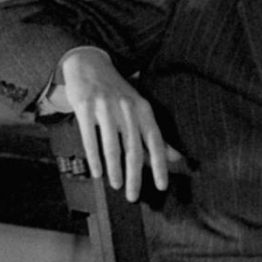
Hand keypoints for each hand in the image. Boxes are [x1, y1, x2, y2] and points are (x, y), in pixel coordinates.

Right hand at [59, 47, 181, 200]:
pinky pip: (90, 137)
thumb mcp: (140, 109)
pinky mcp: (85, 107)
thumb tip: (175, 157)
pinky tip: (98, 173)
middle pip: (134, 149)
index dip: (160, 165)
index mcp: (143, 109)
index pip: (156, 141)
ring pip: (112, 145)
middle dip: (135, 176)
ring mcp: (105, 107)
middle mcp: (127, 108)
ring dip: (115, 170)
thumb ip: (155, 134)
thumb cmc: (117, 92)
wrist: (89, 65)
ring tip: (117, 186)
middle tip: (134, 197)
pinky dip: (95, 158)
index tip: (162, 186)